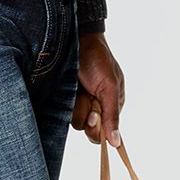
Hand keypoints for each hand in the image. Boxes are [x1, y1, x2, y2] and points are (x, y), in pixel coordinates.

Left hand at [72, 31, 124, 148]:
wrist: (77, 36)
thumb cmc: (98, 59)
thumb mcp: (110, 86)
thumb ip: (112, 114)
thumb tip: (116, 143)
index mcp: (110, 105)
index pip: (106, 132)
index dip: (99, 129)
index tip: (95, 115)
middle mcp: (95, 106)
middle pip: (89, 130)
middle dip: (87, 116)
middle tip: (87, 97)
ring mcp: (78, 100)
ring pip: (75, 120)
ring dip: (76, 105)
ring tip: (78, 86)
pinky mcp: (63, 95)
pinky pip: (62, 109)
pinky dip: (64, 100)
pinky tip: (67, 86)